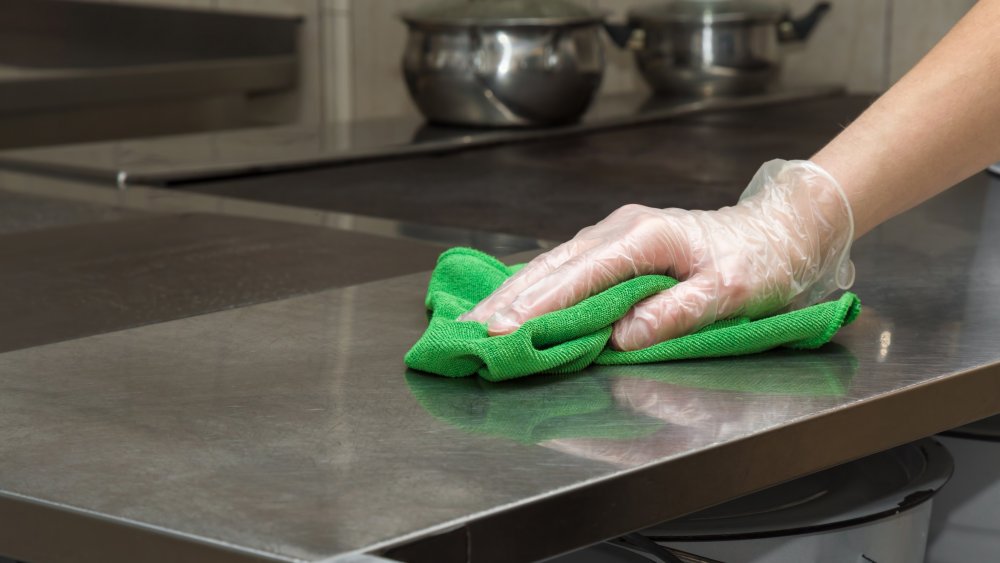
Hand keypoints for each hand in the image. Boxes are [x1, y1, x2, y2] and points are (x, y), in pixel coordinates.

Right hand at [461, 160, 854, 349]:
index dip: (539, 305)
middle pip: (552, 266)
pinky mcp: (615, 247)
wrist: (778, 228)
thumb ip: (676, 312)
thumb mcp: (731, 291)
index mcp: (645, 237)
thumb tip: (622, 336)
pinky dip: (534, 286)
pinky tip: (511, 301)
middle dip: (509, 300)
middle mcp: (620, 229)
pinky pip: (565, 267)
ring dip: (513, 293)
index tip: (503, 331)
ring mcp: (614, 234)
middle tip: (469, 331)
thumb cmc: (759, 258)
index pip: (580, 275)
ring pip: (552, 264)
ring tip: (476, 320)